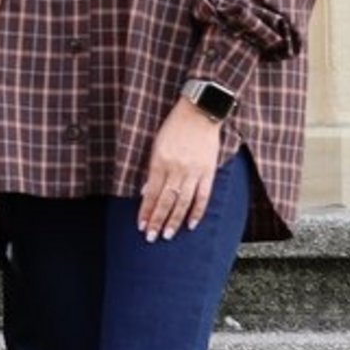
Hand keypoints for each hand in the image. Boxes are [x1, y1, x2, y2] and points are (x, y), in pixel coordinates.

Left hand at [139, 101, 223, 240]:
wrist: (200, 112)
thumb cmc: (175, 126)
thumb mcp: (157, 144)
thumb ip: (152, 169)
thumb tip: (147, 192)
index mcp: (160, 162)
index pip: (151, 193)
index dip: (146, 211)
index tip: (141, 226)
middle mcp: (176, 169)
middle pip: (166, 201)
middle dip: (157, 221)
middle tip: (151, 237)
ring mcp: (193, 171)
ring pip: (183, 202)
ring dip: (174, 221)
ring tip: (167, 235)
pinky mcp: (208, 171)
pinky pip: (203, 196)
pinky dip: (197, 211)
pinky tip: (191, 224)